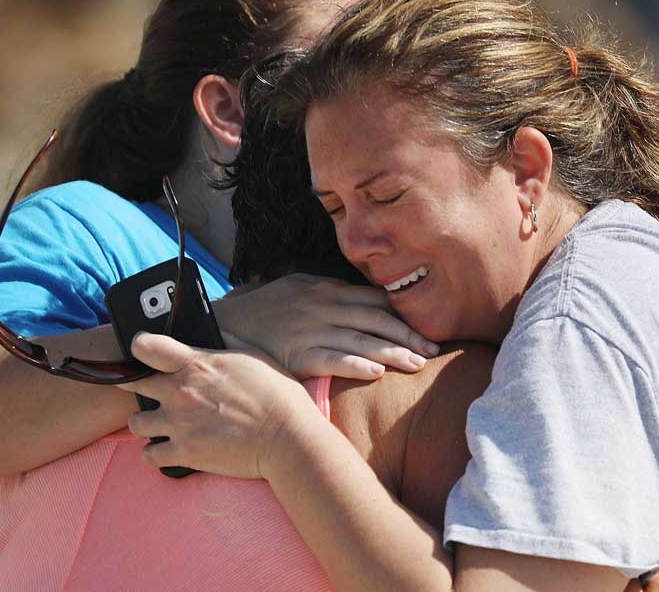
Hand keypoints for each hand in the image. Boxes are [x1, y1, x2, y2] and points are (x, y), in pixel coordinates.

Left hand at [116, 332, 324, 478]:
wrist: (288, 439)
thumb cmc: (277, 394)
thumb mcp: (253, 356)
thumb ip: (225, 342)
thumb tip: (211, 331)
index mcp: (197, 364)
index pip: (147, 347)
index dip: (139, 346)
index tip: (140, 350)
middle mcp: (180, 392)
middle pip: (132, 383)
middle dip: (134, 384)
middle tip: (145, 388)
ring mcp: (179, 425)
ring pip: (136, 422)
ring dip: (145, 422)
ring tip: (160, 423)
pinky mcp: (184, 454)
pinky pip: (149, 455)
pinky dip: (154, 453)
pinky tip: (165, 448)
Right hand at [214, 273, 438, 379]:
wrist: (224, 326)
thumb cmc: (264, 310)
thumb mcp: (297, 288)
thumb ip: (329, 292)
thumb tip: (360, 298)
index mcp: (327, 289)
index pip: (375, 299)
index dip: (404, 314)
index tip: (427, 327)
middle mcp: (324, 306)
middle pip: (377, 319)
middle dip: (409, 335)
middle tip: (434, 350)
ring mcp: (312, 329)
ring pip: (363, 340)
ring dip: (394, 352)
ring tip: (418, 364)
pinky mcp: (298, 354)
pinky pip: (334, 358)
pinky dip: (358, 364)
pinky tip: (378, 372)